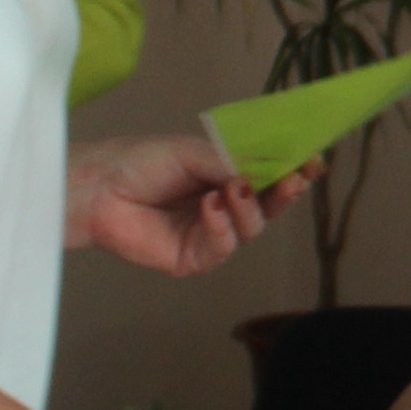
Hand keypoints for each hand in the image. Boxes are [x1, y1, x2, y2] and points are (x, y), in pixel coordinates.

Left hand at [69, 133, 288, 275]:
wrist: (98, 188)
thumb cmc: (140, 162)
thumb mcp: (193, 151)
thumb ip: (229, 162)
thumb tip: (262, 172)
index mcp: (228, 176)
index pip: (271, 177)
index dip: (294, 172)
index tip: (312, 164)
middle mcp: (225, 206)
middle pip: (269, 207)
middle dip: (284, 194)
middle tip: (292, 180)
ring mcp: (211, 234)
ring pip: (251, 229)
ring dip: (248, 209)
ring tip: (231, 188)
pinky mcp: (193, 258)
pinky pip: (222, 248)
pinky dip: (222, 227)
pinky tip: (211, 208)